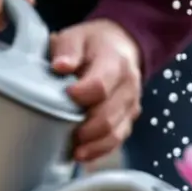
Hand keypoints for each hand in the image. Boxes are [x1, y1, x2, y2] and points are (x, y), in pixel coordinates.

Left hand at [51, 20, 142, 162]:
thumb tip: (60, 66)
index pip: (100, 86)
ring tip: (74, 151)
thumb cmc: (94, 44)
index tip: (65, 97)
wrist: (122, 47)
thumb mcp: (77, 36)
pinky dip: (100, 151)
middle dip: (84, 128)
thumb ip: (67, 49)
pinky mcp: (129, 119)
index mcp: (115, 62)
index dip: (80, 96)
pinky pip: (118, 140)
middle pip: (108, 115)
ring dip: (93, 145)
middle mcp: (128, 87)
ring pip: (115, 132)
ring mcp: (131, 106)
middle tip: (61, 130)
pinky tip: (83, 154)